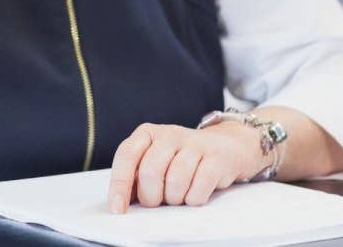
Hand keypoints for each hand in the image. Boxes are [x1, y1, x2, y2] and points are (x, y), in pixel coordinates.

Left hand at [107, 121, 268, 211]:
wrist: (224, 145)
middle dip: (152, 196)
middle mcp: (169, 134)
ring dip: (175, 198)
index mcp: (147, 133)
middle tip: (158, 201)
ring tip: (178, 195)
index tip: (118, 208)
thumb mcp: (155, 161)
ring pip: (175, 181)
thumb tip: (119, 202)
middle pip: (150, 172)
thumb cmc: (181, 158)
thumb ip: (136, 178)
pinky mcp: (215, 158)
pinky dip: (194, 198)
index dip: (120, 184)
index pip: (127, 155)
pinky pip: (199, 187)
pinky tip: (194, 193)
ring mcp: (194, 143)